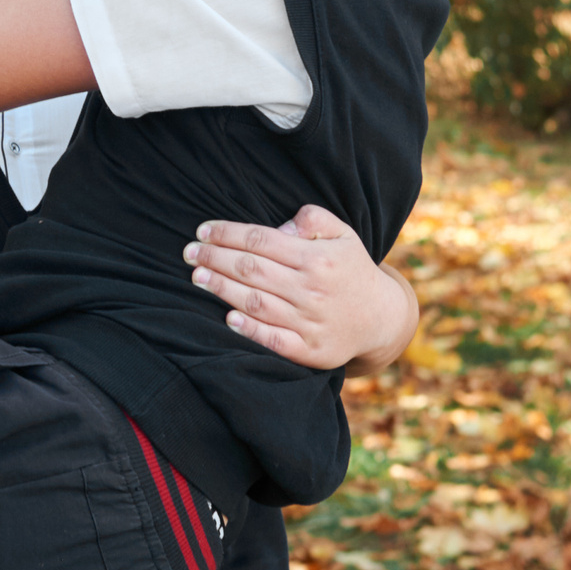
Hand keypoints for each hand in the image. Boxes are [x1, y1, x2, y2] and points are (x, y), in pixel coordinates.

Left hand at [183, 204, 417, 372]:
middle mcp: (312, 289)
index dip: (227, 233)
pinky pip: (273, 340)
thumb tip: (281, 225)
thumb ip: (314, 218)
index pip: (261, 240)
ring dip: (221, 289)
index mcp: (318, 257)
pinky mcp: (310, 351)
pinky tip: (227, 317)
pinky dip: (249, 329)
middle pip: (251, 270)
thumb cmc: (352, 270)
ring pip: (256, 302)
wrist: (381, 318)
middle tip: (189, 253)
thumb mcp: (343, 234)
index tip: (202, 230)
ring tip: (197, 277)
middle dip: (214, 258)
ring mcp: (311, 322)